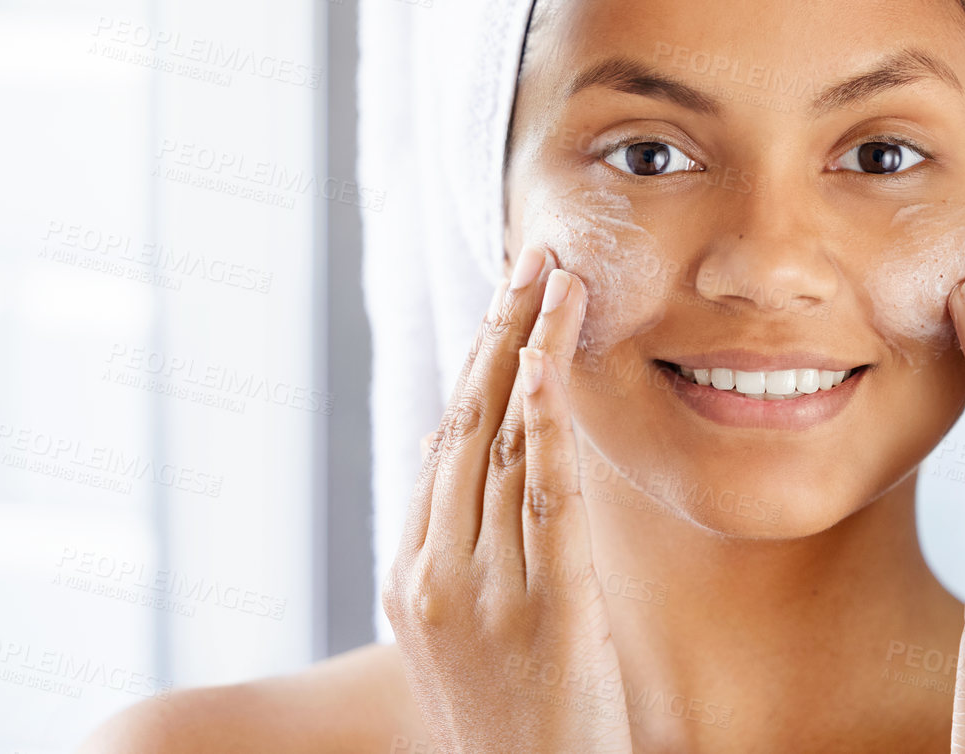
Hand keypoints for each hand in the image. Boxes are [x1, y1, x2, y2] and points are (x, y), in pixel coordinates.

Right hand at [383, 245, 633, 753]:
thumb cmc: (511, 728)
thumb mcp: (468, 638)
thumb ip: (468, 555)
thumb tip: (468, 466)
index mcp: (409, 577)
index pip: (441, 446)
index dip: (476, 365)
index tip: (503, 306)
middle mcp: (431, 571)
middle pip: (463, 423)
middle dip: (496, 330)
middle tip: (527, 257)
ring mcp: (481, 586)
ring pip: (501, 438)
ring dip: (529, 346)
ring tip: (555, 276)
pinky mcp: (545, 602)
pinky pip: (545, 486)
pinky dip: (548, 411)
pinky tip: (556, 353)